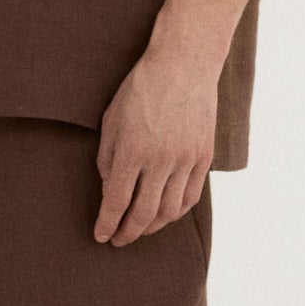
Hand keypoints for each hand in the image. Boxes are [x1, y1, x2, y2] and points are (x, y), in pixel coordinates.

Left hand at [94, 39, 217, 243]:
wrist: (184, 65)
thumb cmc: (141, 89)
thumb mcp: (112, 120)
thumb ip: (108, 160)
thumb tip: (110, 192)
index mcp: (132, 150)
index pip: (116, 201)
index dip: (106, 224)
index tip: (100, 236)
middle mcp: (161, 160)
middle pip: (143, 214)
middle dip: (128, 233)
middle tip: (118, 241)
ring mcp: (186, 160)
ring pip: (169, 210)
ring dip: (152, 227)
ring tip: (140, 230)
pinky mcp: (204, 156)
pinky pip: (190, 196)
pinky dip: (176, 212)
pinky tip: (165, 214)